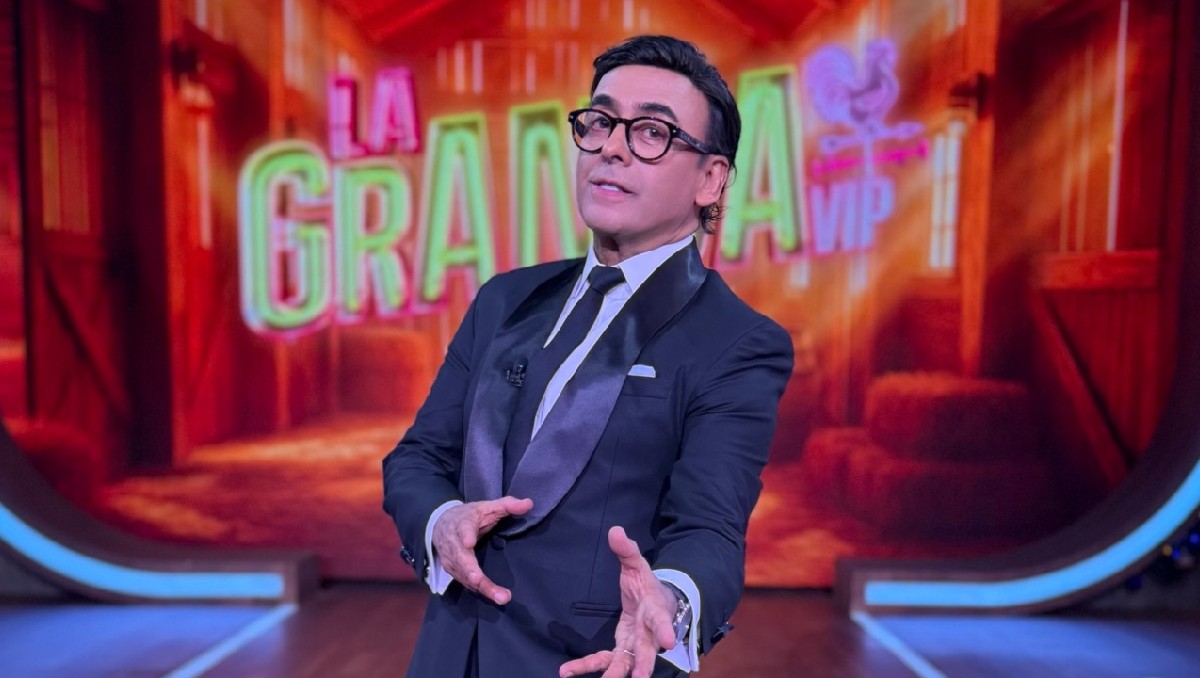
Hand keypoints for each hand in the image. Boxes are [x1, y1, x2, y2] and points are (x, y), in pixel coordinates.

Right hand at [431, 496, 532, 604]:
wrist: (440, 524)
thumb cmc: (469, 516)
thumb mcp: (487, 506)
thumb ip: (508, 505)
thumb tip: (529, 503)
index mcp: (463, 524)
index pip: (463, 529)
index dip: (466, 536)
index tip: (469, 543)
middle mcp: (454, 544)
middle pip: (463, 560)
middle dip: (474, 573)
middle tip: (481, 582)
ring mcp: (452, 559)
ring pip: (465, 576)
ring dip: (482, 588)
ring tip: (501, 597)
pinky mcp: (453, 571)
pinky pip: (466, 583)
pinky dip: (480, 591)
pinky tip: (494, 596)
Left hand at [559, 526, 677, 677]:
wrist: (657, 603)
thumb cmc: (648, 585)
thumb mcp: (638, 564)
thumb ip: (626, 550)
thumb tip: (615, 531)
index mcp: (655, 610)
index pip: (661, 620)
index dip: (664, 630)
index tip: (667, 640)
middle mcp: (648, 634)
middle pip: (647, 651)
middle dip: (644, 664)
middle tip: (640, 677)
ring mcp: (634, 645)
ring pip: (625, 663)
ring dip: (615, 675)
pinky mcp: (621, 649)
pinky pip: (604, 660)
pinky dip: (586, 666)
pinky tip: (566, 672)